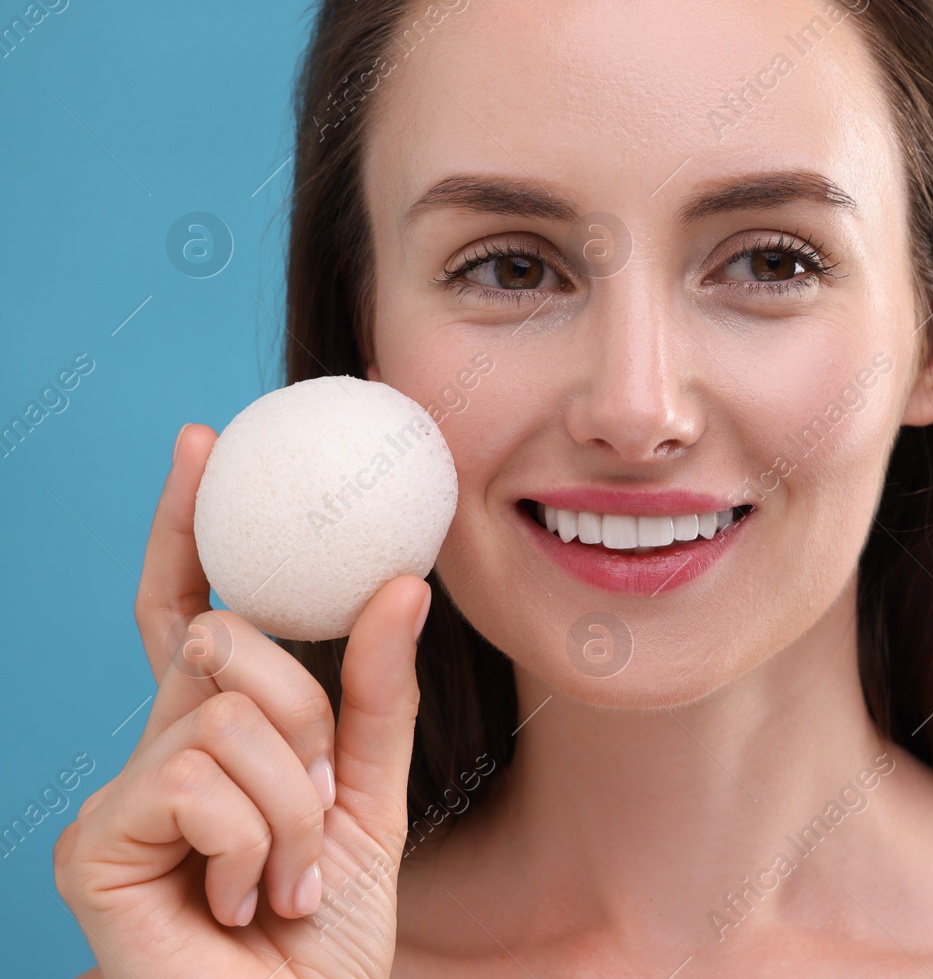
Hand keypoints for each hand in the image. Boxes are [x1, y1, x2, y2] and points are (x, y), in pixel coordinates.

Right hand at [54, 424, 429, 977]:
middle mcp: (159, 751)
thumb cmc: (323, 929)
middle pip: (221, 643)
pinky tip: (242, 902)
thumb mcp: (371, 796)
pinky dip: (252, 838)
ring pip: (223, 713)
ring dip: (291, 802)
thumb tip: (400, 582)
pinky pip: (196, 775)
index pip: (194, 611)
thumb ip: (380, 694)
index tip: (205, 442)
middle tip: (317, 803)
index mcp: (219, 734)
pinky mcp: (91, 843)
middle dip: (302, 714)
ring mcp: (121, 798)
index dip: (188, 527)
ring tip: (282, 878)